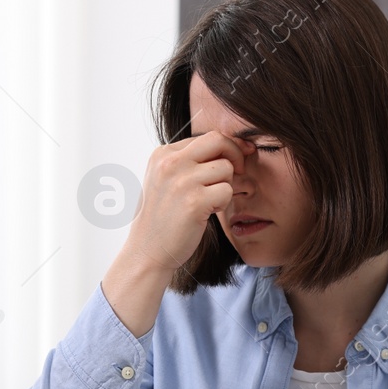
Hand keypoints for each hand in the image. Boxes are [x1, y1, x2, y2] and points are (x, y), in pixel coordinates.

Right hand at [122, 131, 250, 276]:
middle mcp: (170, 162)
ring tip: (210, 201)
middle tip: (240, 169)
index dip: (227, 146)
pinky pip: (227, 190)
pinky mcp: (195, 201)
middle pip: (219, 140)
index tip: (238, 157)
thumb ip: (188, 161)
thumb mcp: (165, 180)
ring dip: (225, 185)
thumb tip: (228, 146)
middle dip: (236, 153)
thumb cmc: (161, 218)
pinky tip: (208, 212)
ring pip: (226, 168)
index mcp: (162, 154)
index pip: (206, 137)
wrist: (147, 251)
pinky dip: (223, 203)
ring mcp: (182, 181)